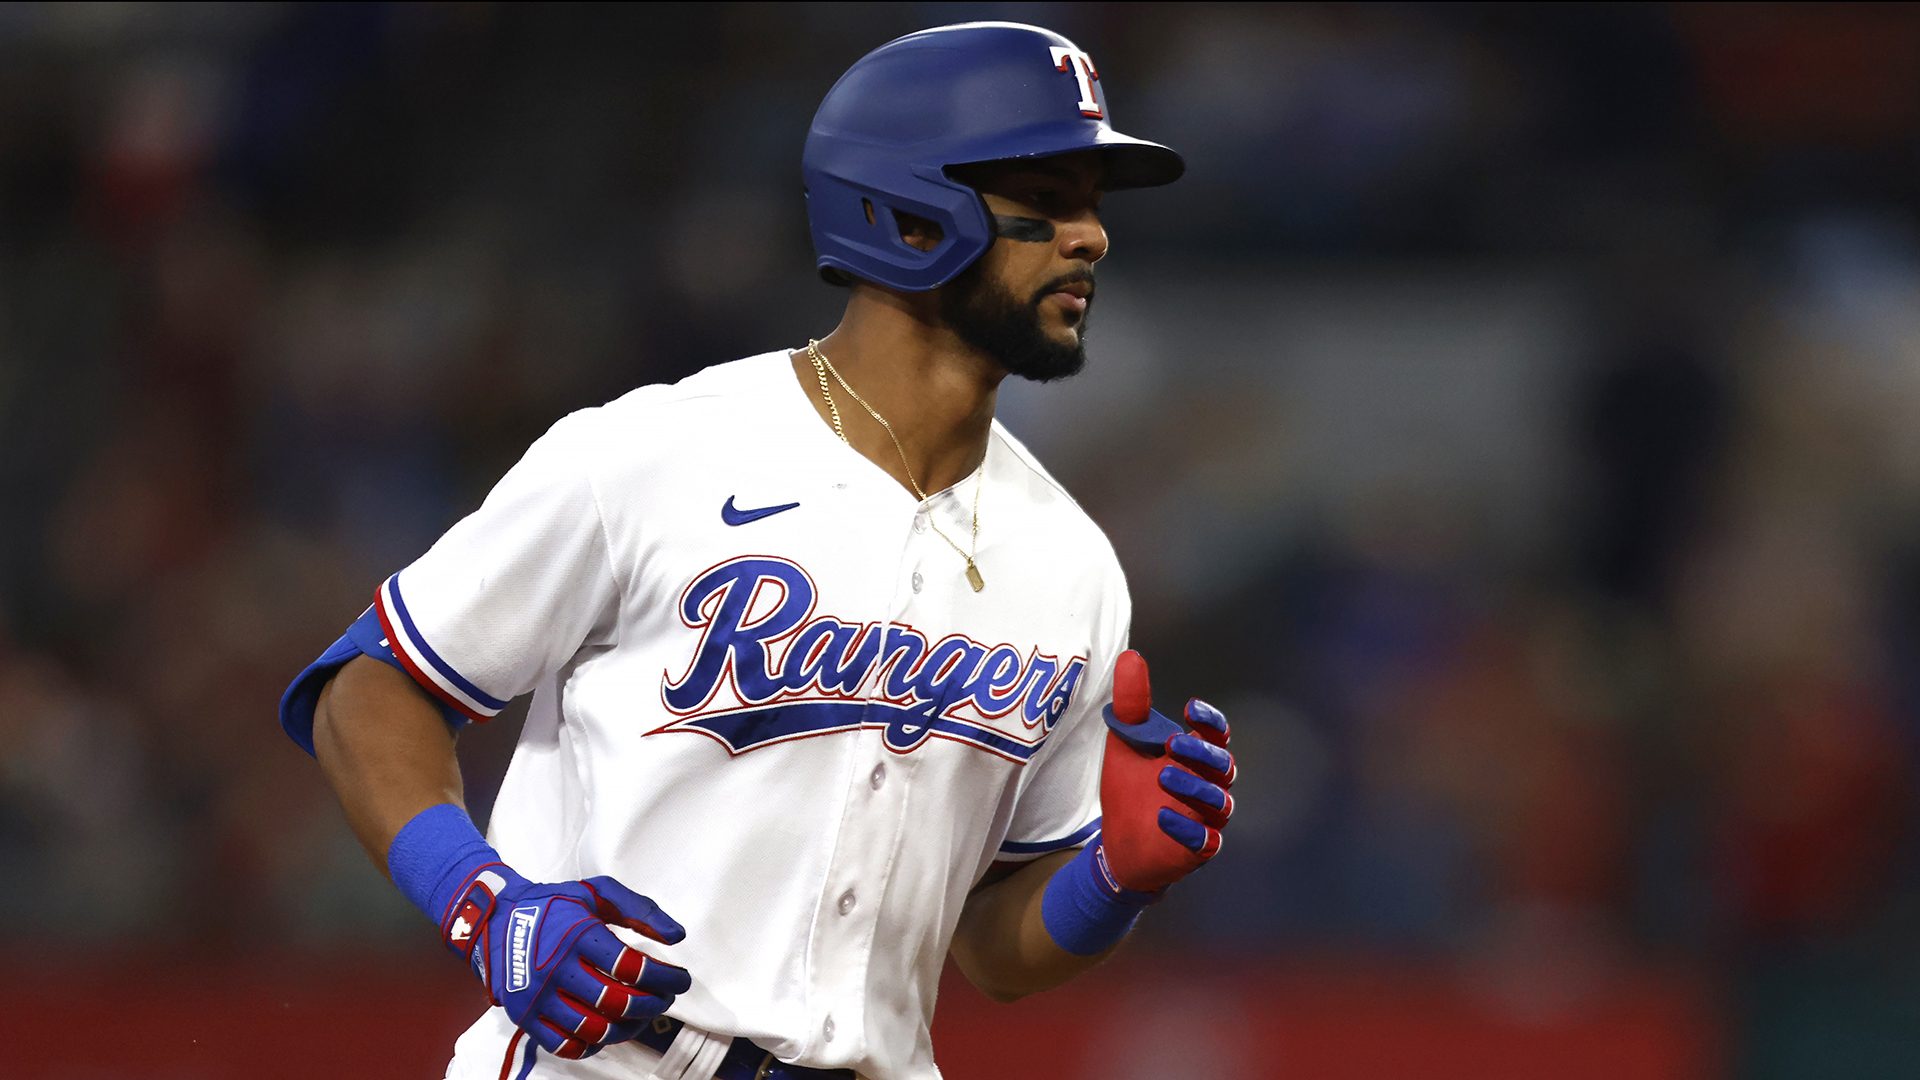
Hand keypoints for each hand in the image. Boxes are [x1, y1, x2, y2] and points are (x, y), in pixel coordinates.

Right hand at [440, 866, 691, 1058]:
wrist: (496, 920)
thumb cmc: (555, 906)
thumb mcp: (598, 892)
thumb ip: (640, 910)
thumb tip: (677, 936)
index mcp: (578, 935)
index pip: (632, 967)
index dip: (665, 978)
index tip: (680, 980)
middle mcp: (556, 969)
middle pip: (617, 1003)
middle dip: (652, 1005)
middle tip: (664, 999)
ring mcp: (538, 997)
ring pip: (594, 1030)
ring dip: (628, 1028)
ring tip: (640, 1016)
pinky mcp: (525, 1017)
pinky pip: (566, 1046)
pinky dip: (593, 1045)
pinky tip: (607, 1029)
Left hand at [1098, 650, 1234, 894]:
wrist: (1115, 843)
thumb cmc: (1129, 789)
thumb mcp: (1125, 743)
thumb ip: (1132, 704)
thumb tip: (1130, 655)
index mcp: (1196, 757)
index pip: (1217, 736)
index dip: (1210, 722)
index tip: (1189, 709)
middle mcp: (1208, 786)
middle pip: (1224, 767)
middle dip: (1202, 754)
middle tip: (1172, 744)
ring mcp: (1206, 819)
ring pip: (1219, 803)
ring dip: (1194, 787)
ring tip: (1163, 775)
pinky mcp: (1196, 850)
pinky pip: (1205, 842)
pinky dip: (1186, 829)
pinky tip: (1161, 816)